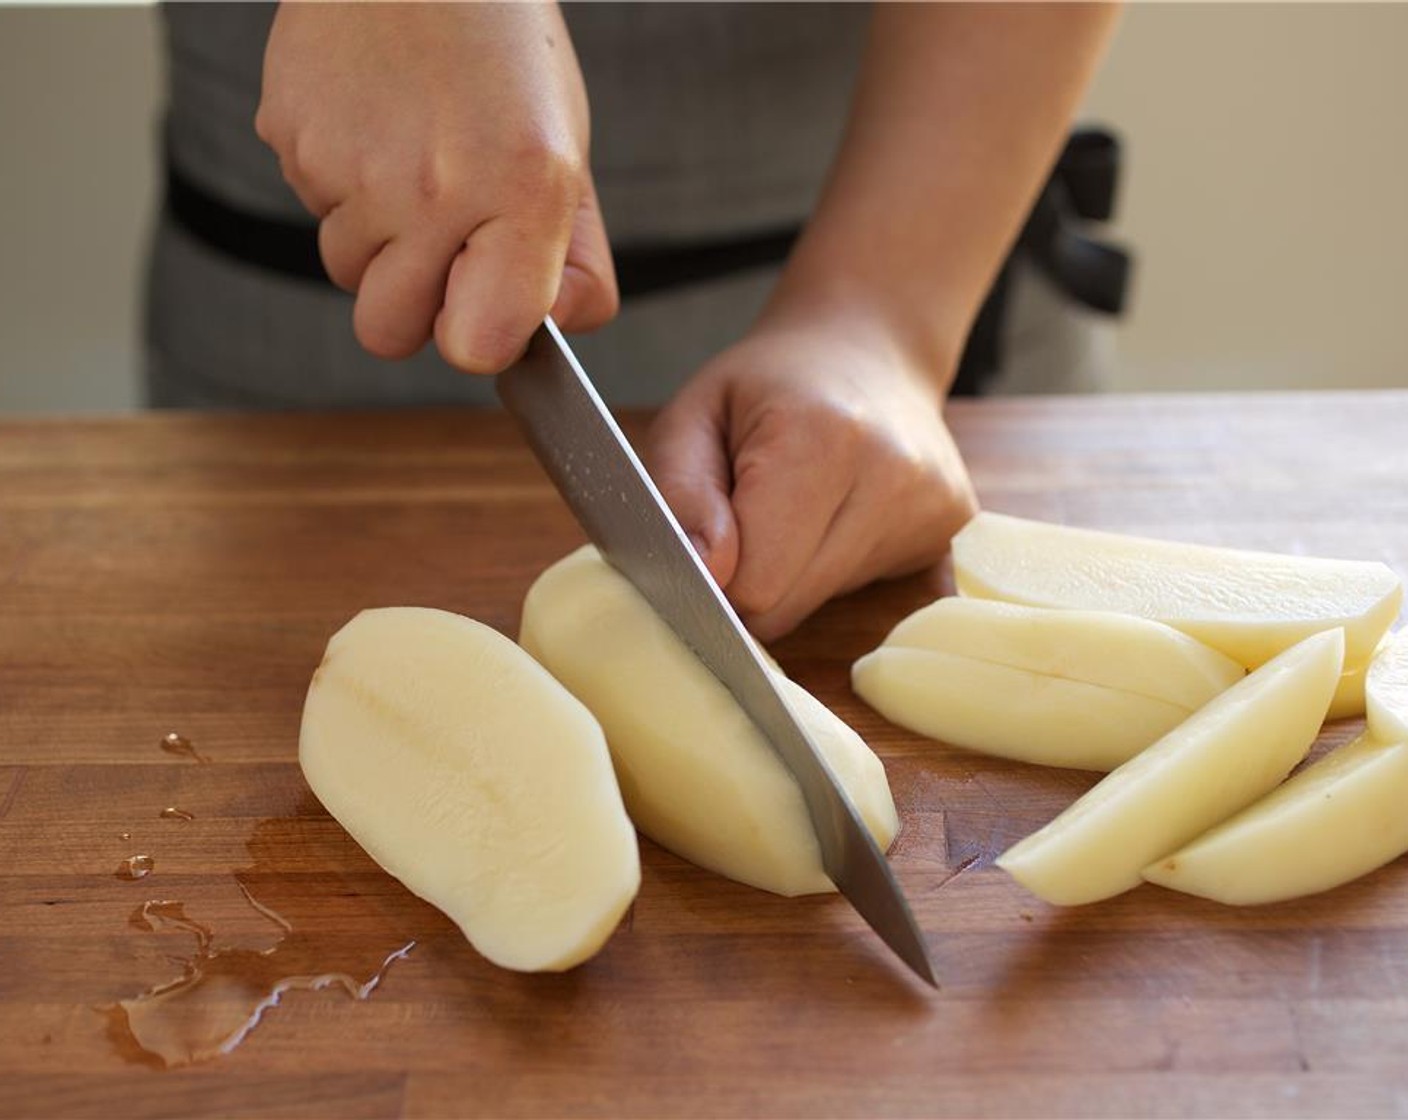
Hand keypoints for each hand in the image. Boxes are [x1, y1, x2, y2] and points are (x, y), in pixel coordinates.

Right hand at [256, 2, 616, 372]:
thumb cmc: (505, 59)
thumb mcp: (569, 157)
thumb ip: (577, 263)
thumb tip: (552, 330)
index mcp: (520, 194)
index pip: (476, 345)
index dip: (476, 337)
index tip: (483, 301)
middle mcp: (431, 189)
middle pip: (388, 333)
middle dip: (411, 304)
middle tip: (442, 233)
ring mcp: (350, 165)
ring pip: (346, 272)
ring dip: (376, 240)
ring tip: (409, 159)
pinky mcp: (291, 137)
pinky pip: (312, 208)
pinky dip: (340, 185)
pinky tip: (373, 125)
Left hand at [645, 312, 978, 641]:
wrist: (868, 350)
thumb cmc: (767, 386)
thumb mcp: (693, 417)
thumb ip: (681, 495)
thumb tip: (707, 570)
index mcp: (820, 439)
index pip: (754, 584)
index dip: (715, 576)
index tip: (709, 538)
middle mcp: (892, 476)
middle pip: (789, 606)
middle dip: (752, 579)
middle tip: (749, 517)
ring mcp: (933, 508)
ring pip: (824, 603)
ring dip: (794, 573)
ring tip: (799, 505)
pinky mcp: (952, 531)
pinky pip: (865, 591)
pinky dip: (836, 569)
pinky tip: (839, 514)